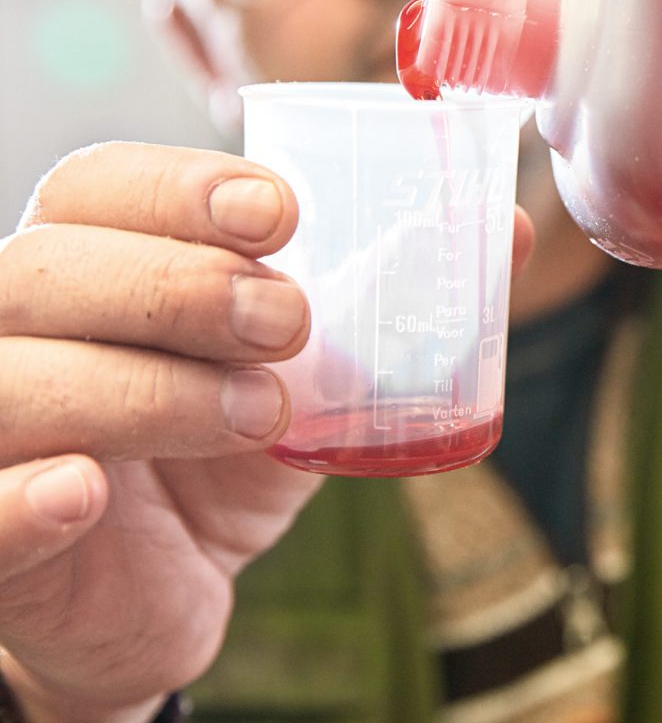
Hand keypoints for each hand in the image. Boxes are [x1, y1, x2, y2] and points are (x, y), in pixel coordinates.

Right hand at [0, 143, 532, 721]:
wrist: (168, 582)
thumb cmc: (227, 448)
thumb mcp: (313, 370)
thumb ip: (386, 301)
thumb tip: (505, 229)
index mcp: (95, 261)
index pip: (102, 187)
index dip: (182, 188)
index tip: (282, 213)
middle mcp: (23, 328)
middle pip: (52, 268)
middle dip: (181, 286)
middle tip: (288, 320)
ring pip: (22, 379)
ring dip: (147, 390)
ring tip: (261, 413)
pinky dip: (27, 497)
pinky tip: (89, 491)